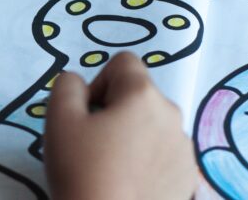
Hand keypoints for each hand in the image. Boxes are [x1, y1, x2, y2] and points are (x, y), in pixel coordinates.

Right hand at [44, 53, 196, 199]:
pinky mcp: (188, 178)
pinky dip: (145, 162)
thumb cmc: (82, 172)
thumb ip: (67, 85)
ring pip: (151, 125)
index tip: (87, 115)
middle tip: (93, 145)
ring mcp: (185, 150)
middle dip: (115, 111)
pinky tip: (127, 185)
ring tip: (110, 169)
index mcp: (143, 96)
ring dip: (131, 136)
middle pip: (138, 95)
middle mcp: (172, 116)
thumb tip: (81, 85)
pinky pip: (162, 154)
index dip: (98, 83)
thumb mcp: (59, 119)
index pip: (123, 63)